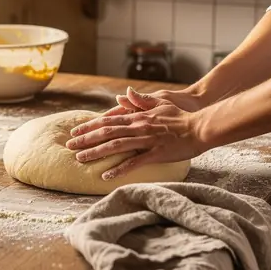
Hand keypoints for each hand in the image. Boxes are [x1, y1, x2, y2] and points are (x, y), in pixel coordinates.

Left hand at [66, 87, 205, 179]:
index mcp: (137, 117)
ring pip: (115, 146)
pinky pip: (134, 162)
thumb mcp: (159, 103)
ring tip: (80, 159)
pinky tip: (106, 175)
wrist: (201, 126)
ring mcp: (146, 140)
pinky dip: (119, 169)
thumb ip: (140, 100)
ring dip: (96, 152)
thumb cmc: (181, 115)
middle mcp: (137, 127)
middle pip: (106, 133)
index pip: (107, 121)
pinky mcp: (156, 154)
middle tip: (69, 146)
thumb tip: (122, 94)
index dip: (89, 126)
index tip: (75, 131)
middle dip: (86, 139)